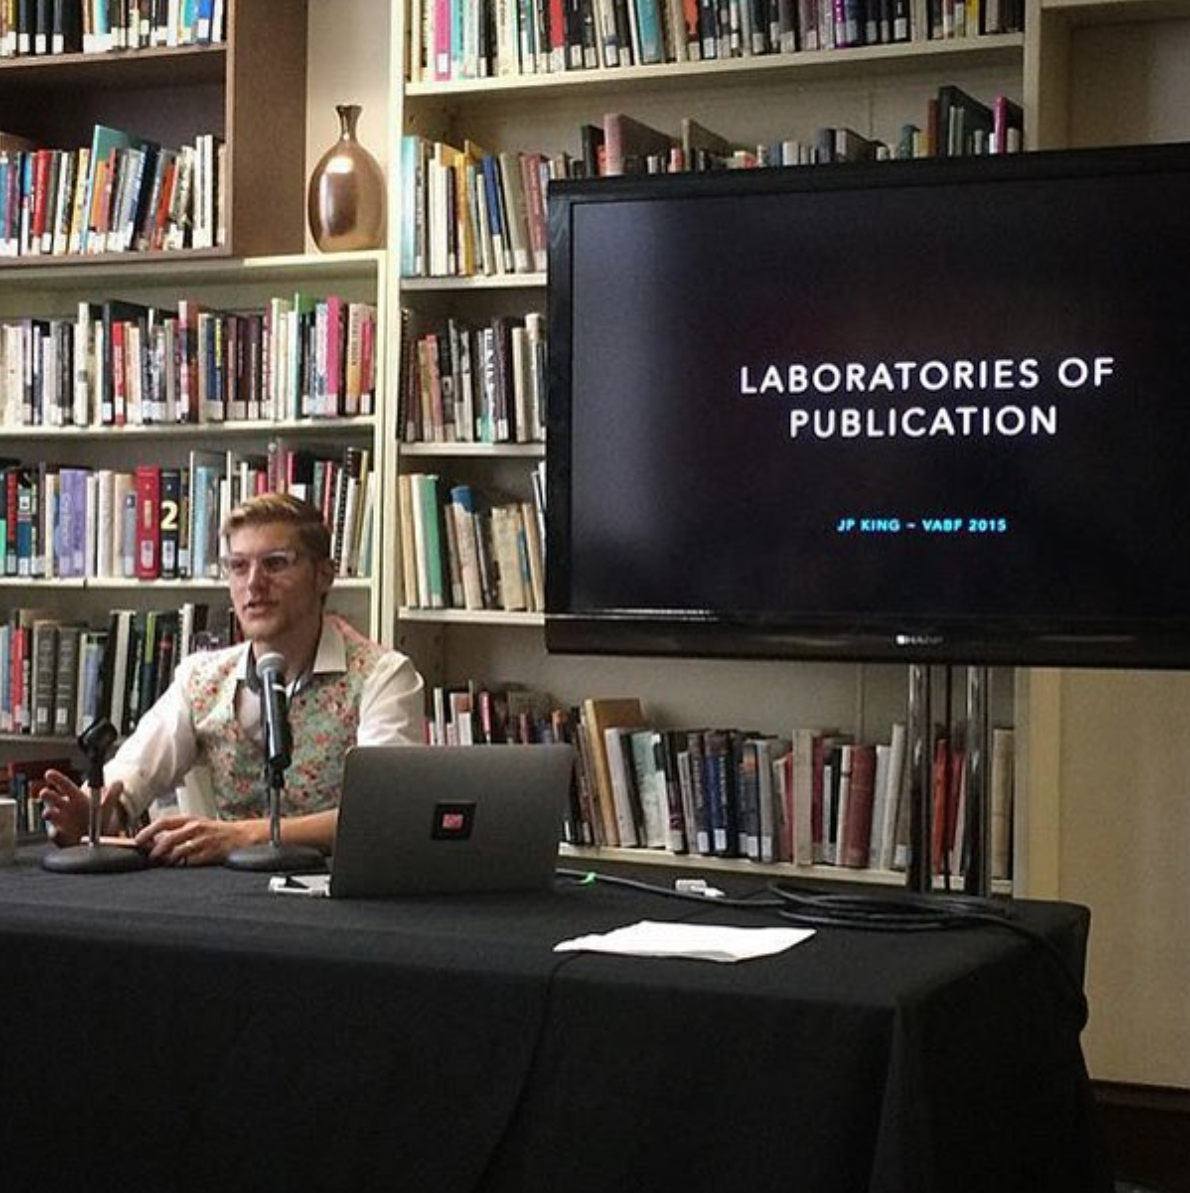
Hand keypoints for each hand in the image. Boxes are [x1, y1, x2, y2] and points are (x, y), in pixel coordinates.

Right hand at [40, 771, 125, 846]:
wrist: (95, 838)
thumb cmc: (95, 817)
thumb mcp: (107, 806)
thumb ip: (113, 794)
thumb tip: (119, 783)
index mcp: (75, 797)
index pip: (65, 785)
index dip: (56, 778)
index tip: (48, 773)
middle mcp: (64, 808)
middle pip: (52, 798)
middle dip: (47, 794)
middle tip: (46, 792)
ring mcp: (60, 821)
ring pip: (50, 814)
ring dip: (48, 813)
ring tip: (49, 813)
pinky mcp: (59, 835)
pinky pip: (55, 833)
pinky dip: (55, 833)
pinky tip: (57, 832)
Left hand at [134, 815, 264, 866]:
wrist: (242, 836)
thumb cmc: (216, 832)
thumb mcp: (196, 826)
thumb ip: (177, 832)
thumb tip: (153, 842)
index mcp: (190, 819)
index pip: (165, 821)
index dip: (149, 830)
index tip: (138, 840)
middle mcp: (196, 827)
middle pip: (169, 837)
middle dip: (155, 849)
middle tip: (149, 856)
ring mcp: (203, 840)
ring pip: (178, 852)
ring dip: (167, 859)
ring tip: (164, 863)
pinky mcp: (210, 853)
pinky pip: (191, 862)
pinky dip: (183, 865)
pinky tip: (182, 866)